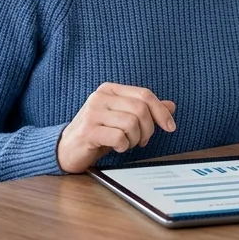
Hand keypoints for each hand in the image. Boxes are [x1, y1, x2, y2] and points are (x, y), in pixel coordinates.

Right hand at [56, 83, 176, 173]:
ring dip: (135, 139)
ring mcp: (92, 113)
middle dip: (148, 129)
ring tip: (128, 143)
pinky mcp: (88, 131)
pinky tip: (118, 147)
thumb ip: (145, 110)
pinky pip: (118, 137)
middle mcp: (100, 97)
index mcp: (110, 90)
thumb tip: (171, 106)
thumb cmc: (98, 133)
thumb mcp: (123, 118)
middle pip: (140, 109)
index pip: (144, 94)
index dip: (161, 111)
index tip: (170, 127)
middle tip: (142, 141)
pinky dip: (124, 146)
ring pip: (131, 123)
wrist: (67, 149)